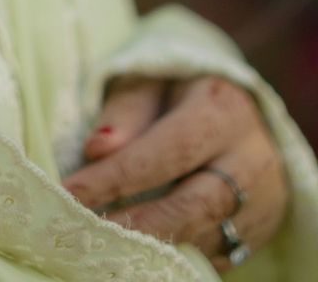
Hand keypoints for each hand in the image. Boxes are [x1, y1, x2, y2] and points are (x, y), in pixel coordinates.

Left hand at [62, 71, 290, 272]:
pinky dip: (177, 254)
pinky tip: (140, 251)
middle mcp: (251, 159)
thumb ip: (126, 110)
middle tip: (87, 229)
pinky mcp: (258, 231)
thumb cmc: (181, 91)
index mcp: (223, 110)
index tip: (71, 192)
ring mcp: (262, 200)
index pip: (171, 149)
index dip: (120, 176)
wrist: (239, 112)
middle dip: (137, 222)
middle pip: (195, 203)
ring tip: (105, 242)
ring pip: (207, 236)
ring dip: (155, 243)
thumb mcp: (152, 80)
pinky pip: (217, 253)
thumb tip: (97, 150)